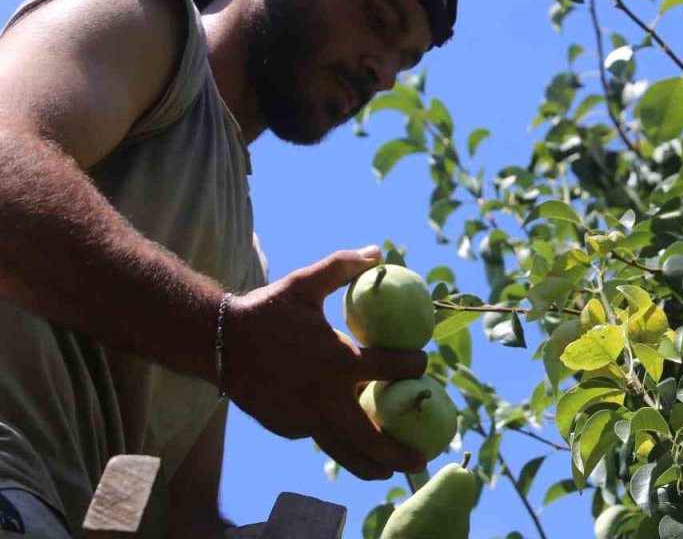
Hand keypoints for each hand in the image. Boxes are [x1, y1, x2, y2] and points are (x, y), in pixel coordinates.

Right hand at [220, 246, 427, 479]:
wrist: (217, 341)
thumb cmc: (266, 310)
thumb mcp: (305, 283)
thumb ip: (343, 266)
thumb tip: (379, 251)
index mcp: (336, 360)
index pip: (390, 369)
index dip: (414, 366)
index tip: (424, 364)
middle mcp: (324, 396)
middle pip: (371, 435)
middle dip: (399, 451)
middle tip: (424, 459)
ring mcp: (304, 417)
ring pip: (344, 450)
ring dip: (372, 465)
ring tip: (393, 473)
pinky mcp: (288, 427)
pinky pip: (320, 437)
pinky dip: (339, 443)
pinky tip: (355, 446)